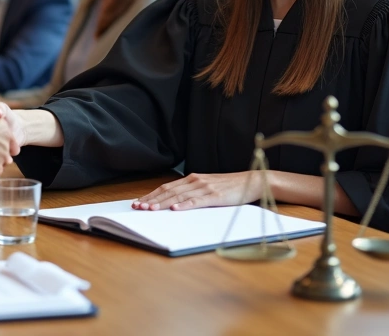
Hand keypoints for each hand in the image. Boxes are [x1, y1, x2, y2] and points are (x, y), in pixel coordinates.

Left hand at [130, 171, 262, 210]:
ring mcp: (205, 188)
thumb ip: (192, 191)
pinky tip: (175, 210)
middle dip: (152, 200)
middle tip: (138, 207)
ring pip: (179, 196)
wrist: (251, 181)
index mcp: (192, 178)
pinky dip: (185, 205)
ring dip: (163, 204)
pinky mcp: (215, 196)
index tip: (139, 202)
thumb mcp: (207, 186)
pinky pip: (197, 201)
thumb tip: (174, 202)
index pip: (166, 187)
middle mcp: (195, 181)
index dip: (151, 195)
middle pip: (169, 191)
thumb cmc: (229, 186)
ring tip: (150, 210)